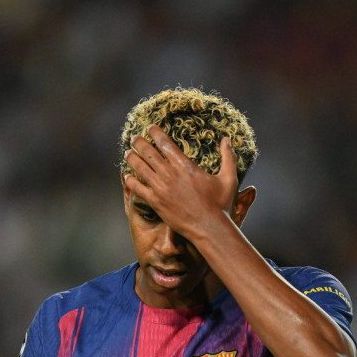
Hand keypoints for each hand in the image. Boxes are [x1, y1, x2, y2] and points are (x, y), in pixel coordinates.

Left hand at [123, 124, 240, 242]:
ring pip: (140, 168)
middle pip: (148, 153)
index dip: (155, 133)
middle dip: (139, 143)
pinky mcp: (155, 203)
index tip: (150, 128)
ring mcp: (160, 189)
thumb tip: (227, 140)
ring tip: (128, 154)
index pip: (165, 143)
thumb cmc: (221, 205)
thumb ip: (228, 157)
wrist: (210, 228)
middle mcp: (170, 174)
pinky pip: (138, 189)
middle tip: (134, 138)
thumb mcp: (229, 179)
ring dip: (132, 159)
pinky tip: (127, 177)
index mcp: (185, 166)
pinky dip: (131, 181)